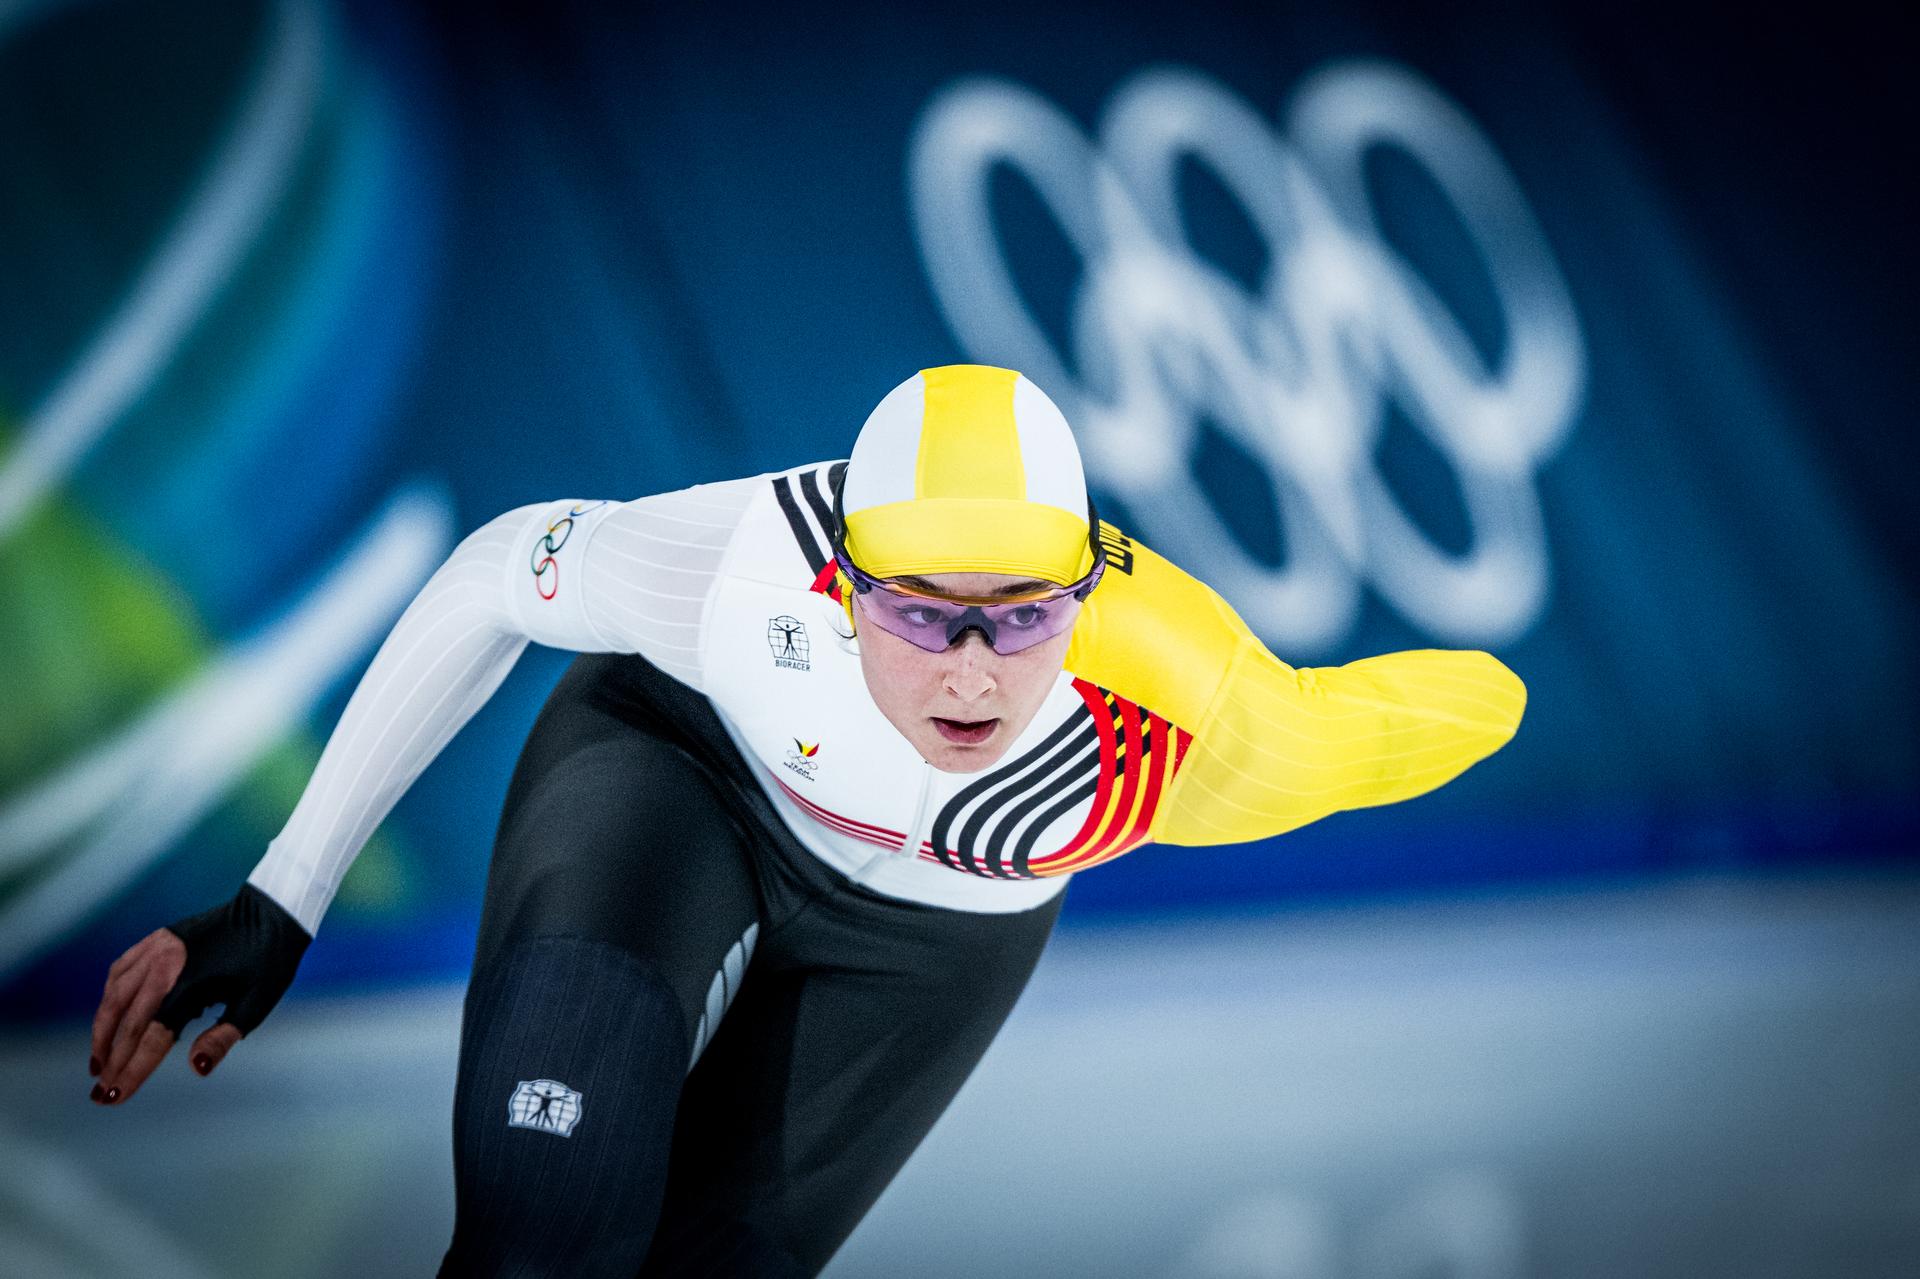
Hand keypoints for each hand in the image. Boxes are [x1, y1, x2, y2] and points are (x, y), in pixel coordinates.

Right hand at [87, 884, 310, 1105]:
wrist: (272, 911)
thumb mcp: (256, 1005)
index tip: (111, 1098)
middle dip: (110, 1060)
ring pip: (114, 997)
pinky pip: (120, 971)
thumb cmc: (269, 962)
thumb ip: (223, 1038)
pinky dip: (109, 997)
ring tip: (98, 1061)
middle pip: (126, 1023)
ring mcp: (156, 949)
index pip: (150, 1040)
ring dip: (102, 1032)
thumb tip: (194, 1068)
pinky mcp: (156, 939)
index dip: (130, 1072)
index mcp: (189, 987)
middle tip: (98, 1090)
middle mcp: (164, 967)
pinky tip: (108, 1015)